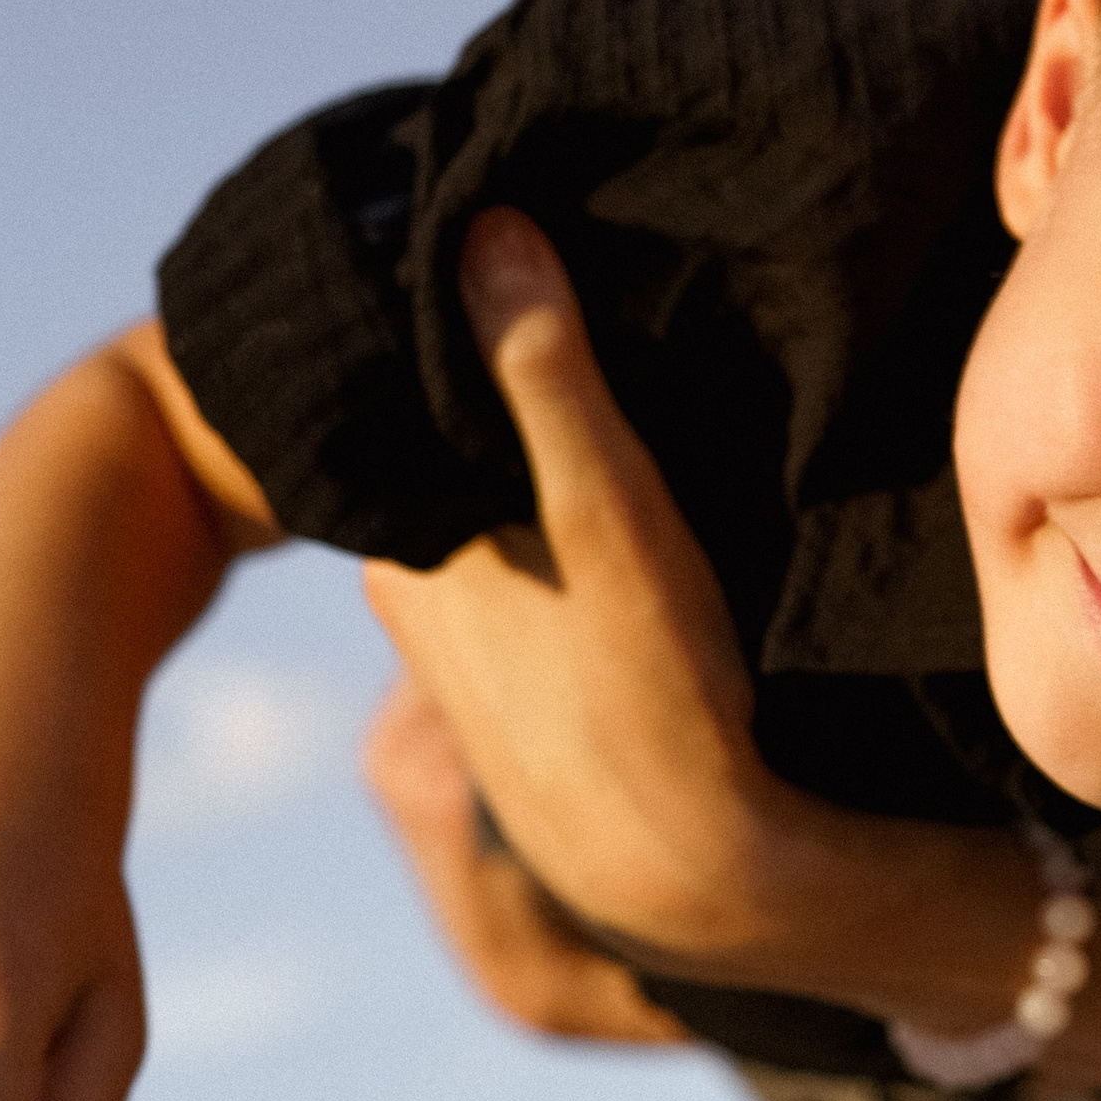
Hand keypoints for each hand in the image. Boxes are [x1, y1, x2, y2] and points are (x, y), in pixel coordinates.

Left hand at [357, 214, 1064, 1035]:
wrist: (691, 872)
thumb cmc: (652, 684)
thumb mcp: (608, 508)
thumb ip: (546, 373)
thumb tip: (486, 227)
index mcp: (410, 549)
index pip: (414, 412)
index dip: (466, 341)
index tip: (525, 267)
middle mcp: (417, 607)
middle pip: (446, 472)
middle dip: (493, 413)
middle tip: (581, 326)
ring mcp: (466, 668)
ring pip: (485, 537)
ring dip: (529, 487)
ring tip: (613, 423)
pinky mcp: (523, 714)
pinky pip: (523, 598)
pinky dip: (554, 556)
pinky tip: (619, 549)